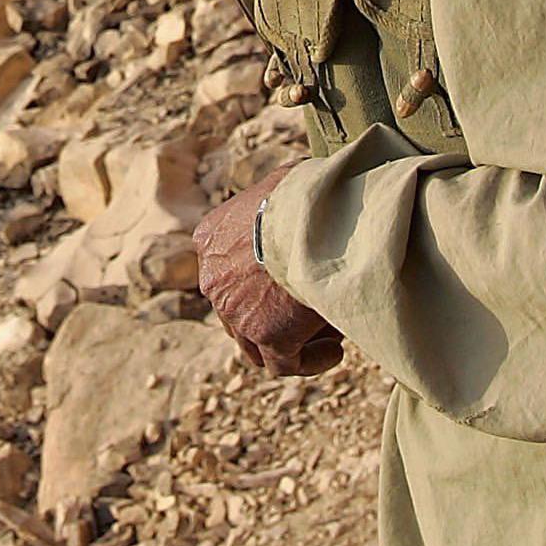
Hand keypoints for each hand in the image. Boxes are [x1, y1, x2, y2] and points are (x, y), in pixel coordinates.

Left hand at [194, 163, 341, 375]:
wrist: (314, 216)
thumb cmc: (308, 192)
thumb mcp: (286, 181)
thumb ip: (284, 194)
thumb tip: (306, 182)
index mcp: (210, 238)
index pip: (226, 268)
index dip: (258, 278)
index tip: (292, 277)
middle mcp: (213, 277)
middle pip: (237, 308)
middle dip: (272, 313)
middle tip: (309, 310)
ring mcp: (235, 310)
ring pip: (255, 342)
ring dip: (290, 342)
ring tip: (327, 333)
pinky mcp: (266, 335)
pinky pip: (284, 364)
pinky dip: (309, 361)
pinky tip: (335, 350)